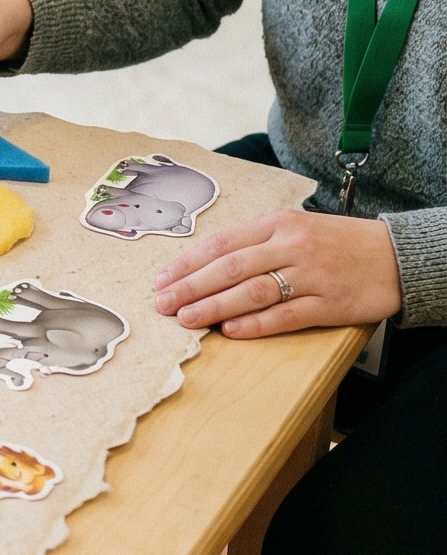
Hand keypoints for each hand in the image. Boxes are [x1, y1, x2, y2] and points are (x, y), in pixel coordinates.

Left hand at [152, 209, 401, 336]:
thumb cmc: (337, 242)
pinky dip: (255, 325)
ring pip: (252, 291)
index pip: (222, 243)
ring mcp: (310, 275)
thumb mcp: (295, 227)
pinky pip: (285, 315)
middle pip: (230, 267)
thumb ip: (256, 242)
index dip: (188, 263)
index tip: (161, 279)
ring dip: (214, 307)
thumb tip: (207, 265)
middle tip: (162, 303)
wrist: (394, 255)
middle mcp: (291, 245)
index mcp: (278, 222)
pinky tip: (231, 332)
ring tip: (186, 319)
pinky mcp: (328, 303)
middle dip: (190, 286)